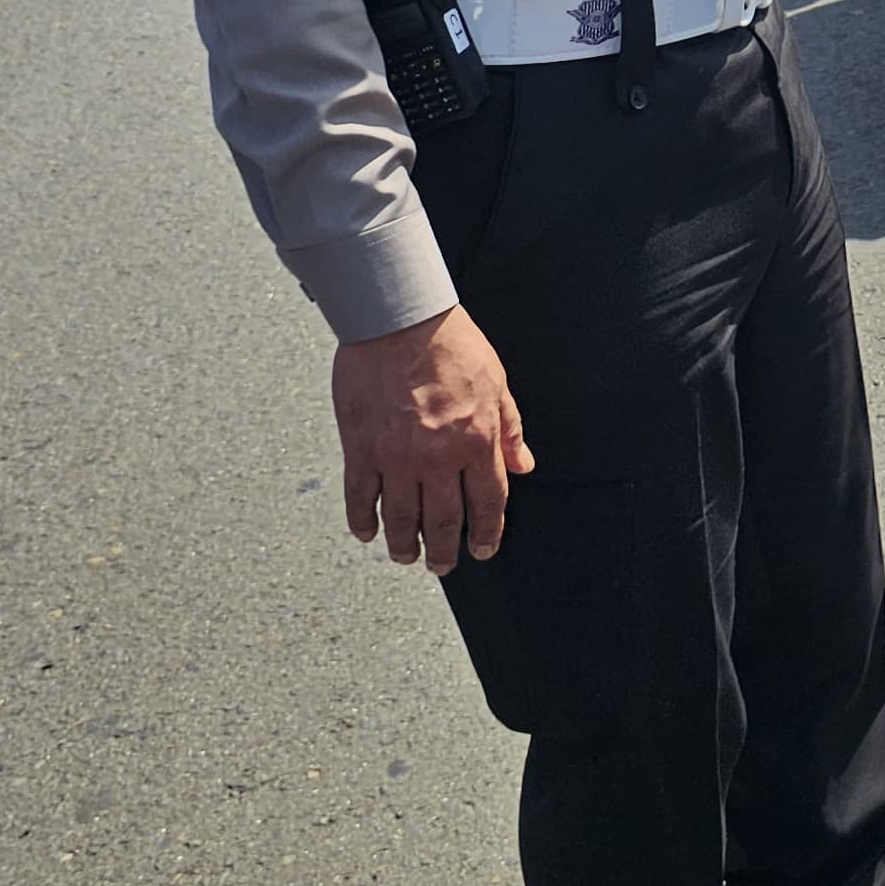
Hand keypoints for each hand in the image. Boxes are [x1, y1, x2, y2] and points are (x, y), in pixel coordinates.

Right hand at [330, 305, 531, 571]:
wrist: (399, 320)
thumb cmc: (453, 345)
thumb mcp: (497, 383)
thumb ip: (509, 429)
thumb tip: (524, 466)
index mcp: (477, 442)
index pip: (487, 504)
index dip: (486, 534)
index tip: (483, 550)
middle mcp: (438, 458)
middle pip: (443, 522)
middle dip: (444, 552)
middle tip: (442, 566)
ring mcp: (396, 458)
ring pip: (401, 520)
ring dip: (404, 546)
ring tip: (406, 557)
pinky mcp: (360, 449)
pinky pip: (360, 498)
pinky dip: (363, 521)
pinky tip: (367, 533)